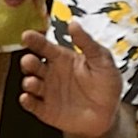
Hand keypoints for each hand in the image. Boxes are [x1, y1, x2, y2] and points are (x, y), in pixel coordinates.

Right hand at [15, 20, 124, 137]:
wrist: (110, 113)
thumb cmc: (106, 84)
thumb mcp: (102, 61)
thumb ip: (87, 44)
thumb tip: (74, 24)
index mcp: (62, 58)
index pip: (44, 46)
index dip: (35, 40)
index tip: (27, 35)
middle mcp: (50, 73)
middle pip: (32, 64)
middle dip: (28, 62)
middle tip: (29, 60)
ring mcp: (47, 92)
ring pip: (30, 84)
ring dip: (28, 82)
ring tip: (32, 81)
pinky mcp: (46, 110)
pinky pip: (32, 105)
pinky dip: (27, 101)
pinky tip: (27, 98)